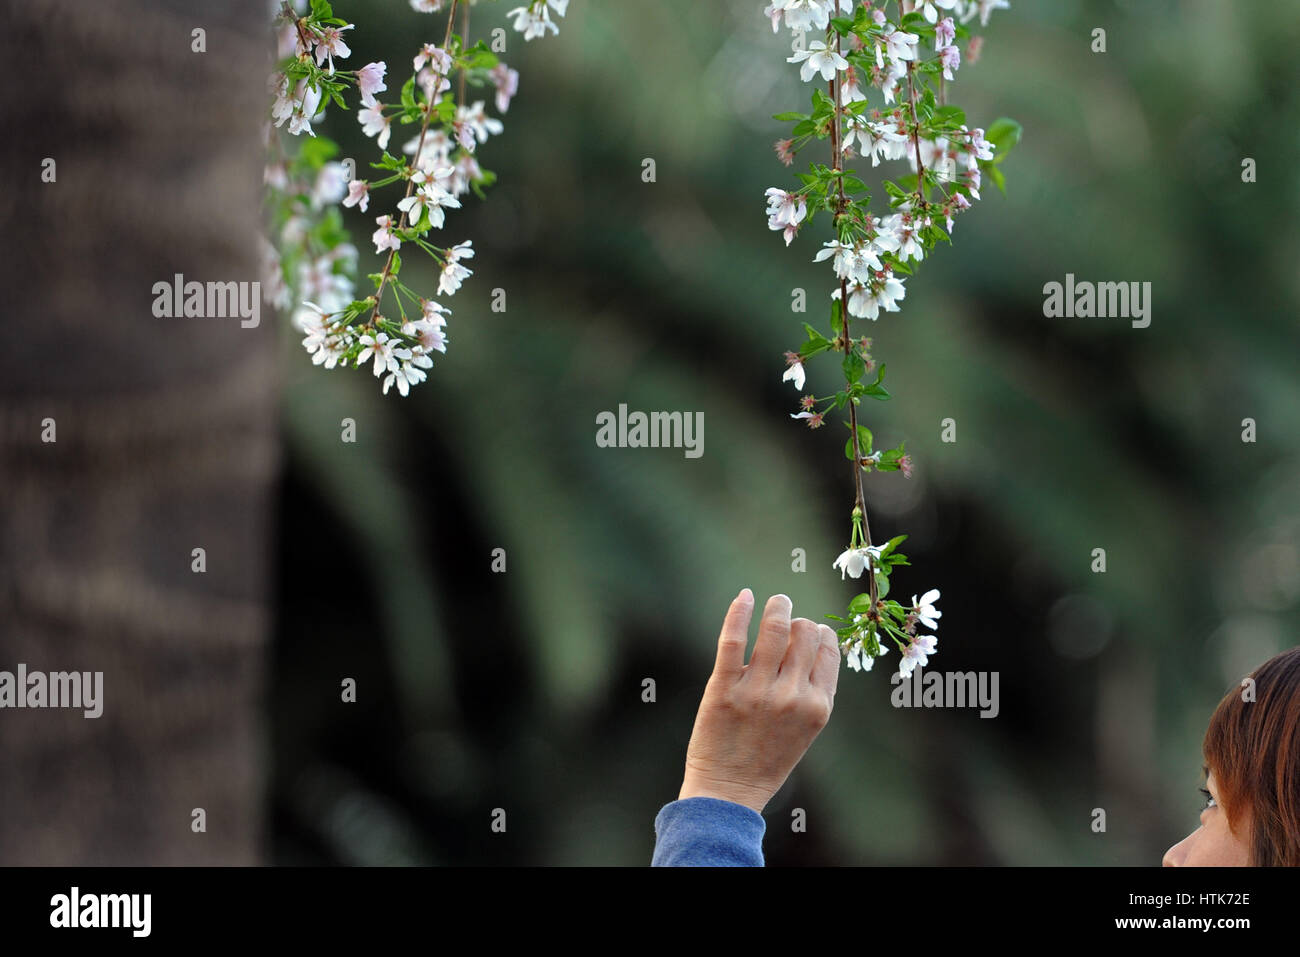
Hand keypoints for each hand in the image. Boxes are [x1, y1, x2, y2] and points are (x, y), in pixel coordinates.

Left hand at [677, 589, 840, 813]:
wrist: (728, 792)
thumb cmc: (767, 760)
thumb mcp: (805, 729)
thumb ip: (812, 690)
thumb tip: (814, 642)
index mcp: (818, 706)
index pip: (828, 649)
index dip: (820, 633)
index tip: (810, 630)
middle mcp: (791, 696)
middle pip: (804, 634)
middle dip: (798, 620)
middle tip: (787, 615)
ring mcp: (757, 691)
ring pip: (774, 629)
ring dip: (777, 607)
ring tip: (775, 600)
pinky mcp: (723, 688)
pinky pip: (733, 639)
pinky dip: (740, 612)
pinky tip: (745, 597)